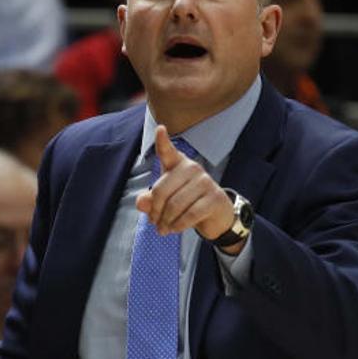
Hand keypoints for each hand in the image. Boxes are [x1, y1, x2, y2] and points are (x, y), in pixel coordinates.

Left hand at [136, 125, 238, 250]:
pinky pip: (190, 214)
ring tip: (163, 229)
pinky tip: (174, 229)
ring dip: (165, 221)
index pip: (168, 151)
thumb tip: (141, 203)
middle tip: (154, 222)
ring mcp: (205, 182)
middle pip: (161, 190)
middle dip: (154, 210)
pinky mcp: (214, 198)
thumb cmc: (186, 201)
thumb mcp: (166, 199)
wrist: (216, 215)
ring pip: (175, 205)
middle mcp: (192, 168)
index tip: (160, 129)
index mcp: (178, 164)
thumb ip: (150, 200)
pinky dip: (178, 225)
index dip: (163, 141)